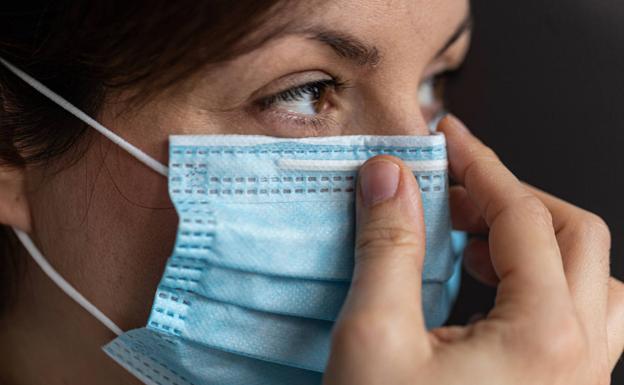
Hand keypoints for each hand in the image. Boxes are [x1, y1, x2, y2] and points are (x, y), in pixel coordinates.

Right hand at [323, 115, 623, 384]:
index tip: (446, 137)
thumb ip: (387, 246)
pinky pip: (579, 316)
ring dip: (534, 240)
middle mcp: (582, 357)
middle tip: (453, 190)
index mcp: (543, 336)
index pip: (522, 214)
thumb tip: (390, 175)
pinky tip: (486, 289)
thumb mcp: (374, 339)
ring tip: (473, 235)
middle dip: (512, 197)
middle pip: (577, 237)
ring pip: (593, 279)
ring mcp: (581, 380)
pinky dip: (536, 281)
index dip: (479, 164)